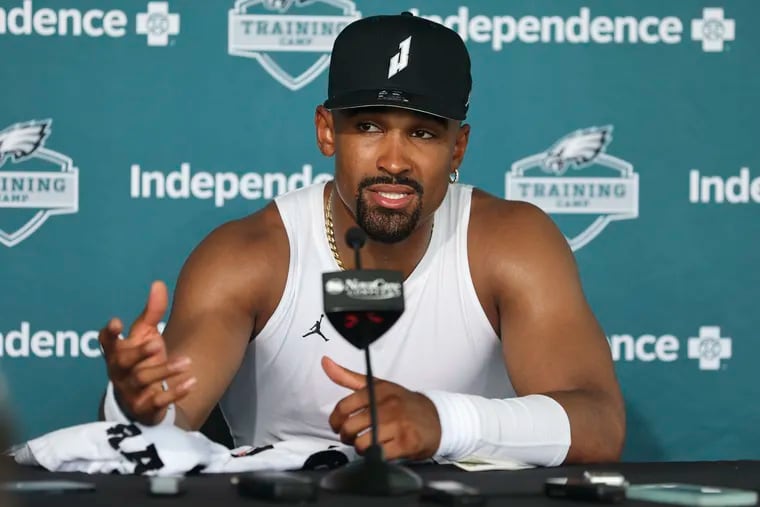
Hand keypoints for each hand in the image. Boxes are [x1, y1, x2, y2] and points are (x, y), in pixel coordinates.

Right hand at [99, 281, 195, 424]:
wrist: (142, 400)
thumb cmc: (143, 360)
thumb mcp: (146, 335)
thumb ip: (152, 313)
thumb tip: (158, 284)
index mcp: (117, 352)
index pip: (107, 342)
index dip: (109, 334)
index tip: (116, 322)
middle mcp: (119, 372)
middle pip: (124, 362)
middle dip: (139, 353)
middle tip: (157, 344)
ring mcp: (129, 391)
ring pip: (143, 380)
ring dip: (165, 371)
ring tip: (187, 362)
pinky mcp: (143, 407)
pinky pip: (157, 401)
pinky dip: (175, 392)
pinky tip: (192, 382)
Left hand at [322, 356, 440, 460]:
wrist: (437, 418)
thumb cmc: (403, 403)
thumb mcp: (377, 386)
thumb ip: (348, 377)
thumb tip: (325, 362)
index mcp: (378, 390)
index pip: (344, 407)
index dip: (335, 420)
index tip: (337, 425)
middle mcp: (388, 405)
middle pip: (350, 427)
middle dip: (346, 436)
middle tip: (352, 437)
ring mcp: (398, 424)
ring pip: (362, 443)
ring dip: (360, 448)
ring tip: (367, 444)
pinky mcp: (406, 443)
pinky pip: (378, 455)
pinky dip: (375, 456)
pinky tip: (380, 450)